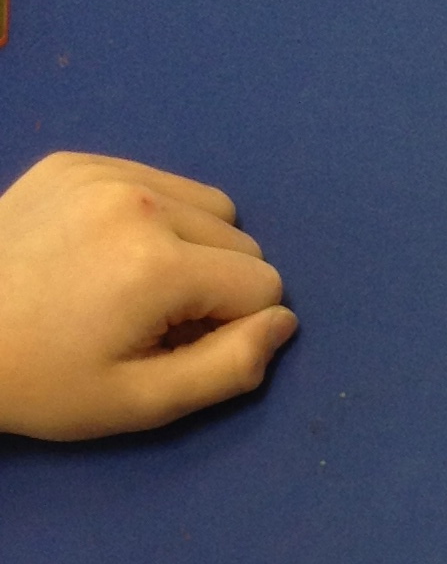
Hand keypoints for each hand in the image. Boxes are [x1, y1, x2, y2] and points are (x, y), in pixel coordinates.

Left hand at [0, 151, 296, 439]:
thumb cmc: (45, 382)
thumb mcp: (144, 401)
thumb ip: (232, 368)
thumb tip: (285, 324)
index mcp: (159, 264)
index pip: (265, 288)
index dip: (233, 329)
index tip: (175, 347)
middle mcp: (140, 201)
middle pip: (243, 245)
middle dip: (217, 287)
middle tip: (151, 321)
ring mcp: (104, 173)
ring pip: (211, 208)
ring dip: (194, 249)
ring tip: (133, 284)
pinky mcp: (77, 161)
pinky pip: (161, 182)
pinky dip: (156, 218)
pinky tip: (106, 252)